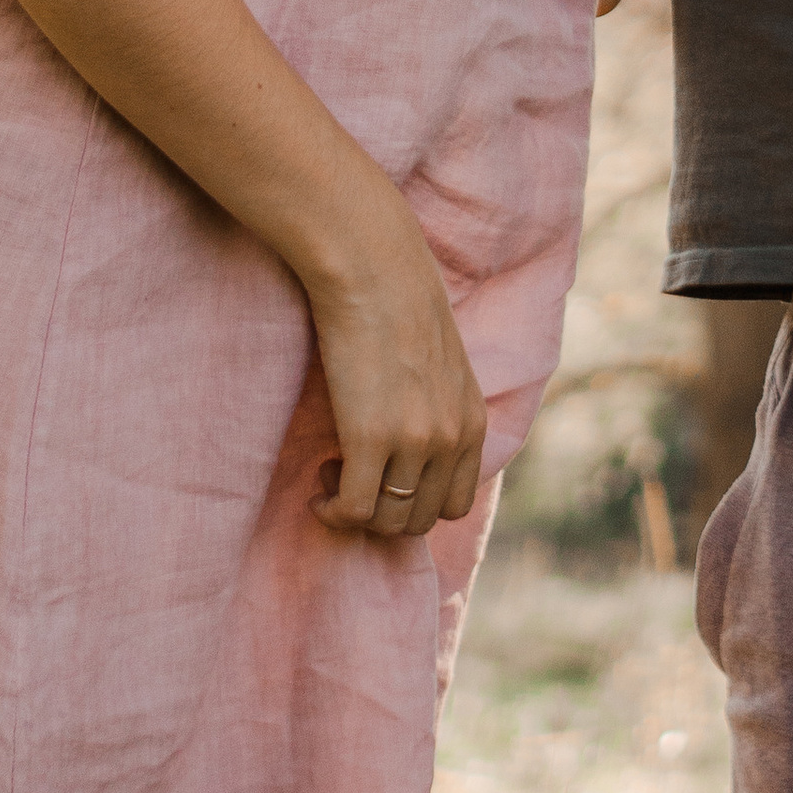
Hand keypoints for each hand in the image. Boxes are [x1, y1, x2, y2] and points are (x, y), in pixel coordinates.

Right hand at [302, 189, 490, 542]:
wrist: (374, 270)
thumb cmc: (399, 307)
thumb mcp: (441, 366)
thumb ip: (440, 410)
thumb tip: (415, 449)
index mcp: (473, 422)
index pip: (456, 504)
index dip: (416, 505)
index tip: (385, 482)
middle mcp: (451, 439)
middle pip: (420, 521)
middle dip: (383, 514)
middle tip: (352, 477)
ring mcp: (414, 442)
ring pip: (387, 522)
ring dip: (355, 510)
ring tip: (333, 474)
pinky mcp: (370, 439)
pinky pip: (353, 510)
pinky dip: (333, 511)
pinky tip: (320, 485)